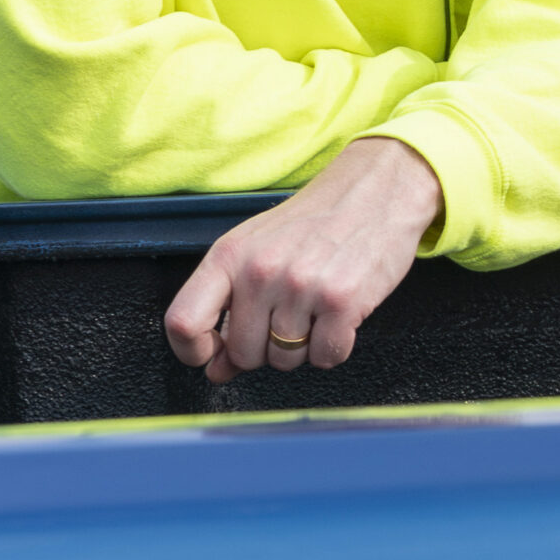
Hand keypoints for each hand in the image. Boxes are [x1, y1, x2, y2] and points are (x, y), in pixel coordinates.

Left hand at [162, 136, 440, 382]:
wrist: (377, 190)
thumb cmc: (315, 222)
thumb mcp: (258, 251)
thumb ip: (229, 309)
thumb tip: (215, 369)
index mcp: (229, 255)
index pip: (183, 322)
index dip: (193, 351)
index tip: (213, 354)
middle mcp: (261, 271)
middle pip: (243, 354)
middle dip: (266, 347)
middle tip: (289, 314)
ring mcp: (301, 287)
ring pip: (286, 360)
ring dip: (303, 345)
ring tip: (316, 306)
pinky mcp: (341, 301)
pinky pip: (326, 357)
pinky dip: (335, 346)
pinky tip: (339, 315)